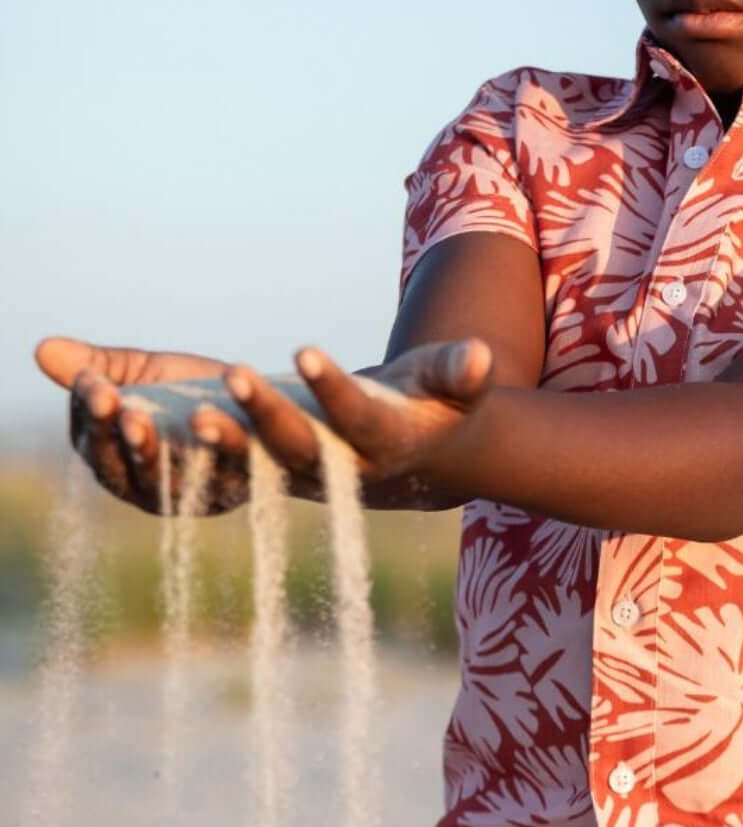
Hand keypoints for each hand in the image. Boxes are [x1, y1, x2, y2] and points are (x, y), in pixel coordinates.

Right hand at [34, 336, 248, 514]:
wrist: (266, 403)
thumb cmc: (194, 389)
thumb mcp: (145, 372)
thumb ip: (100, 366)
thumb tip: (42, 349)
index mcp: (114, 456)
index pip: (92, 440)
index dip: (91, 413)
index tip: (96, 384)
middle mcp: (144, 486)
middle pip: (120, 468)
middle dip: (116, 436)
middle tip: (117, 405)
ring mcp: (186, 494)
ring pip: (164, 480)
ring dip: (153, 450)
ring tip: (147, 419)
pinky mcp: (231, 491)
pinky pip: (220, 475)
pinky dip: (216, 447)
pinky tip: (210, 422)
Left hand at [198, 337, 494, 506]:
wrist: (420, 451)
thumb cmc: (438, 401)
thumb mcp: (454, 382)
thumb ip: (462, 370)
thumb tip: (478, 356)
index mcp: (387, 441)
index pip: (357, 417)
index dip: (333, 389)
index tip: (307, 351)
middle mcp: (345, 468)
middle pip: (300, 445)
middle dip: (267, 414)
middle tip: (234, 374)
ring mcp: (309, 475)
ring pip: (262, 463)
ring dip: (228, 442)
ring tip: (195, 415)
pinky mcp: (280, 472)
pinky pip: (241, 468)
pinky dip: (211, 454)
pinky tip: (181, 434)